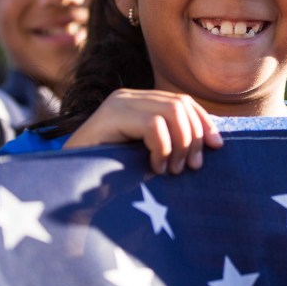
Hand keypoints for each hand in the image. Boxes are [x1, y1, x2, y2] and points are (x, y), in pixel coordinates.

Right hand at [65, 89, 223, 174]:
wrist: (69, 188)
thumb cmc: (109, 177)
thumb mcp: (147, 157)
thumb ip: (172, 144)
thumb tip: (214, 142)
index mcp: (138, 103)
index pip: (183, 101)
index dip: (204, 122)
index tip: (217, 147)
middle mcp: (128, 97)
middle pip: (181, 105)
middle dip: (194, 137)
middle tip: (191, 168)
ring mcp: (117, 103)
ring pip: (172, 112)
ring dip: (180, 144)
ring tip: (172, 170)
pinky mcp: (109, 116)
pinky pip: (153, 125)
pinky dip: (162, 149)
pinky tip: (155, 167)